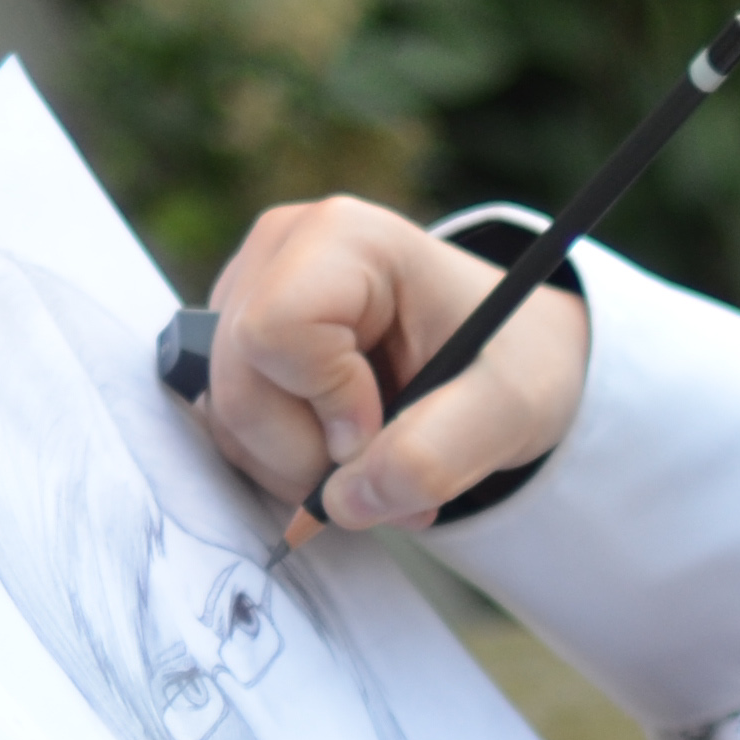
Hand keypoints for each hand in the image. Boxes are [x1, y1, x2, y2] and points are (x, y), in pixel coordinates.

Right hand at [193, 196, 591, 532]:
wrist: (507, 355)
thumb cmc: (511, 361)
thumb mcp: (506, 412)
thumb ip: (433, 457)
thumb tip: (341, 502)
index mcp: (346, 237)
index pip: (274, 333)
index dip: (325, 401)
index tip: (386, 422)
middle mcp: (279, 251)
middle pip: (240, 386)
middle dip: (308, 455)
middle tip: (385, 468)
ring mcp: (249, 293)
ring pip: (228, 416)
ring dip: (298, 468)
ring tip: (376, 464)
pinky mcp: (239, 341)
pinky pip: (230, 426)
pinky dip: (284, 461)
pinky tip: (343, 454)